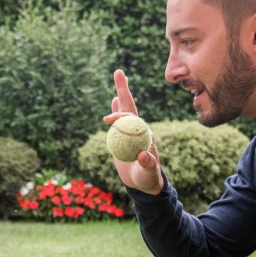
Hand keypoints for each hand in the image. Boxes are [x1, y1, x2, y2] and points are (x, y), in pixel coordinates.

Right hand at [104, 69, 162, 195]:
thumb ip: (148, 165)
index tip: (107, 120)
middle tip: (119, 72)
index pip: (132, 119)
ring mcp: (131, 132)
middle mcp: (139, 130)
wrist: (144, 184)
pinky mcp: (124, 138)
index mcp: (145, 135)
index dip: (120, 115)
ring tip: (119, 77)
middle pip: (130, 107)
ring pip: (125, 111)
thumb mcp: (148, 174)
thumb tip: (144, 154)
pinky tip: (114, 100)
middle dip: (124, 90)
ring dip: (121, 95)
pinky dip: (116, 111)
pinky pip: (119, 122)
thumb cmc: (148, 179)